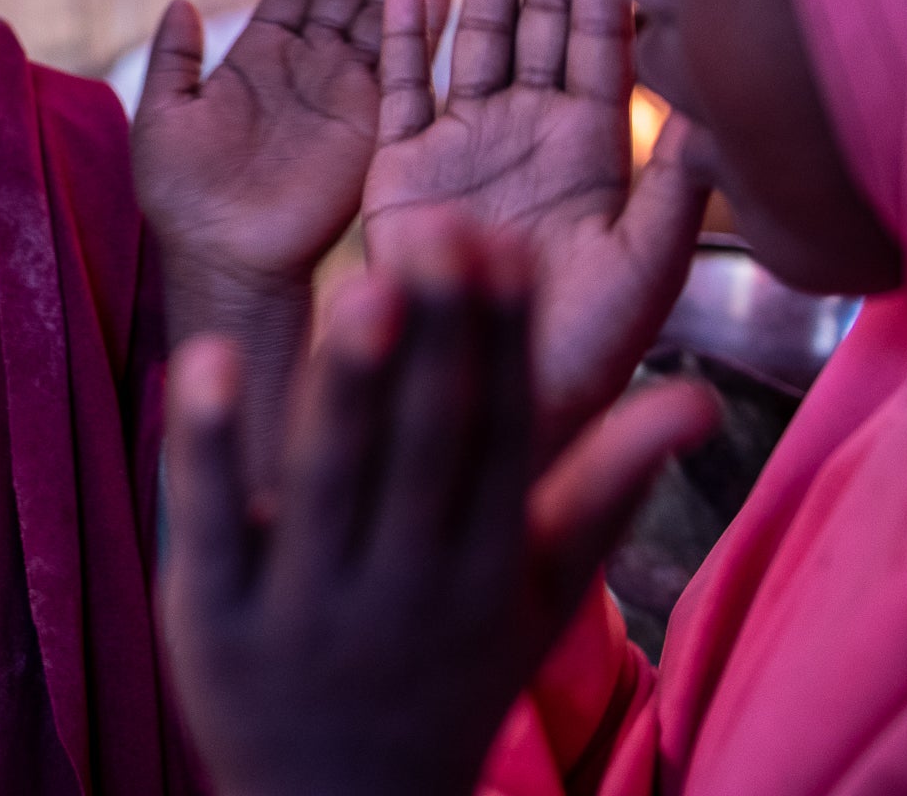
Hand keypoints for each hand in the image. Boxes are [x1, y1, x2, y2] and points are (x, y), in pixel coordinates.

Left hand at [135, 0, 445, 302]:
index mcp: (260, 57)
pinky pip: (398, 64)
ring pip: (378, 12)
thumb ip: (174, 59)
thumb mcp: (163, 115)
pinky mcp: (369, 123)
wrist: (221, 256)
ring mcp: (343, 92)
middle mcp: (308, 66)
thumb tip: (179, 3)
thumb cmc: (182, 196)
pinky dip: (419, 24)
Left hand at [160, 215, 714, 795]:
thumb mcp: (535, 597)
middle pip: (423, 451)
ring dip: (346, 385)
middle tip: (437, 231)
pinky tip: (205, 358)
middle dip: (433, 343)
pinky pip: (211, 522)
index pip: (500, 440)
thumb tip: (701, 400)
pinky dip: (208, 446)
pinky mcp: (212, 620)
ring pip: (330, 482)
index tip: (503, 242)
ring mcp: (306, 606)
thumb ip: (605, 489)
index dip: (501, 341)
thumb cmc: (447, 674)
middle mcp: (406, 587)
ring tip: (359, 285)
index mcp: (485, 569)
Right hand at [366, 0, 711, 458]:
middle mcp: (529, 131)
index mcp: (593, 147)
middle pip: (541, 15)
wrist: (490, 402)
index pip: (603, 36)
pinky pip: (401, 89)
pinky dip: (403, 39)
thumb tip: (719, 104)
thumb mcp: (647, 270)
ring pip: (475, 36)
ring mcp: (464, 144)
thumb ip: (680, 190)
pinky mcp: (402, 168)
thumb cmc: (583, 351)